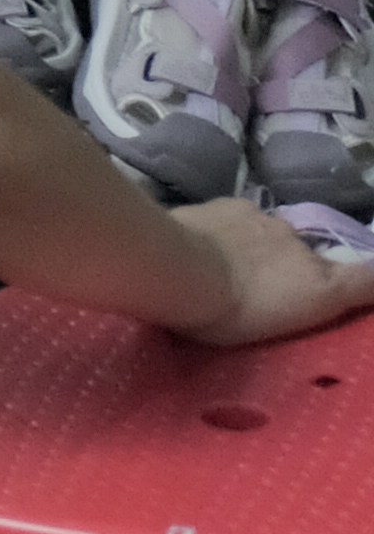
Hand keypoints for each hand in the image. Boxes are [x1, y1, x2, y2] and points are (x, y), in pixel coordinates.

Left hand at [169, 196, 364, 346]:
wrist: (179, 269)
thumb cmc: (225, 318)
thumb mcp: (271, 330)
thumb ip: (292, 308)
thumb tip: (288, 298)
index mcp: (318, 287)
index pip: (368, 279)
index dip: (373, 280)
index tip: (369, 282)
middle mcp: (302, 248)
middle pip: (309, 259)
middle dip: (292, 272)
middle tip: (261, 293)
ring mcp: (270, 220)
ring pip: (274, 238)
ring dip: (260, 252)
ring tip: (229, 271)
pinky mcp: (238, 203)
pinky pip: (244, 221)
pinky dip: (235, 233)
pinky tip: (210, 246)